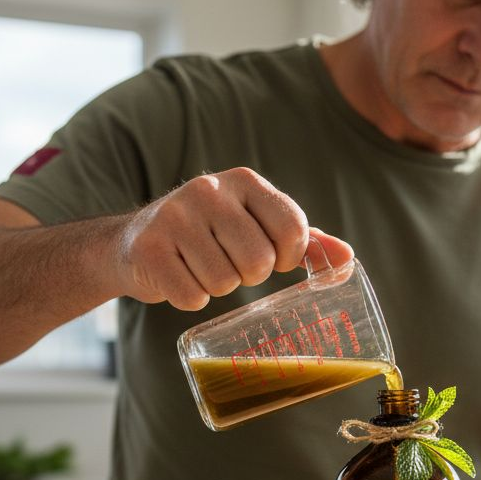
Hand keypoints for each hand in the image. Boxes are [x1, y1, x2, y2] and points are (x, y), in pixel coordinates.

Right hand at [115, 167, 353, 309]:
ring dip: (216, 288)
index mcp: (243, 181)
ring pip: (225, 283)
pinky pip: (192, 296)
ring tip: (200, 268)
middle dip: (249, 276)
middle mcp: (208, 190)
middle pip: (259, 261)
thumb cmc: (208, 237)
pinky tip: (179, 278)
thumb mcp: (255, 226)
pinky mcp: (149, 249)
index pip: (292, 228)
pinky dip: (190, 299)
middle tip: (230, 265)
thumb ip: (301, 239)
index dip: (289, 258)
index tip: (274, 259)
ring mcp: (175, 217)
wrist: (133, 242)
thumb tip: (347, 257)